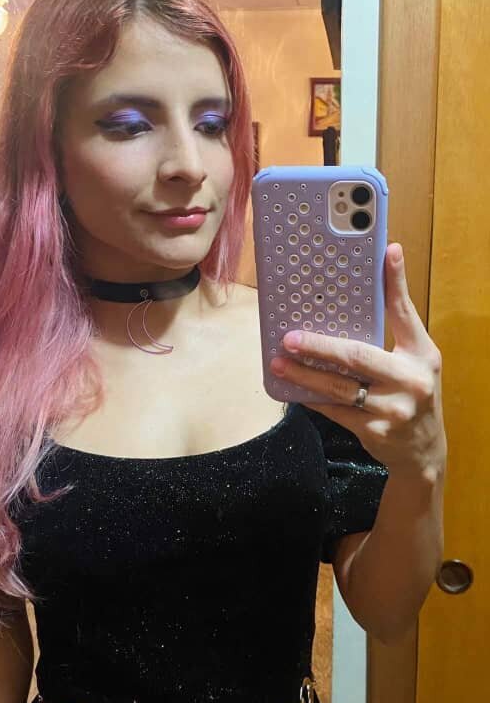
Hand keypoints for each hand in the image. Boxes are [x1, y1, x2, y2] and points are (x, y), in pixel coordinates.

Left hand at [269, 243, 446, 478]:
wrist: (423, 451)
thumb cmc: (413, 393)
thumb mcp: (415, 358)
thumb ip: (397, 322)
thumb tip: (386, 265)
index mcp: (423, 354)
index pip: (405, 312)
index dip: (395, 281)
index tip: (386, 251)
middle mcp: (411, 380)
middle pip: (357, 356)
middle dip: (319, 346)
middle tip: (289, 338)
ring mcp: (393, 409)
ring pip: (339, 388)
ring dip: (304, 376)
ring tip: (279, 364)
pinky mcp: (374, 431)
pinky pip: (334, 411)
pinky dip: (312, 399)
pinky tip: (294, 389)